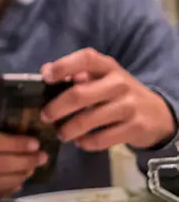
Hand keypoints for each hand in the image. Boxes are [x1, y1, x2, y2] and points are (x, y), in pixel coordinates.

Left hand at [41, 48, 175, 150]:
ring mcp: (129, 106)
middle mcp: (119, 83)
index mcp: (108, 66)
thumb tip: (45, 70)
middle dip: (56, 108)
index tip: (46, 78)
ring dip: (69, 129)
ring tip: (61, 134)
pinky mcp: (135, 128)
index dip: (63, 66)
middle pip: (80, 94)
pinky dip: (87, 142)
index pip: (86, 59)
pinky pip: (102, 138)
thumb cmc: (117, 92)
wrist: (156, 114)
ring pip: (89, 120)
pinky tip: (80, 142)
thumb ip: (75, 74)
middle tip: (45, 116)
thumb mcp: (101, 78)